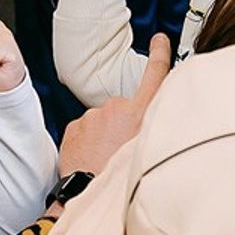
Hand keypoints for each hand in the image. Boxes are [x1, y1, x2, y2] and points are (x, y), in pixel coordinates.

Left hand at [57, 33, 172, 182]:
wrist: (90, 194)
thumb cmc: (122, 177)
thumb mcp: (152, 149)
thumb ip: (156, 129)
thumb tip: (156, 124)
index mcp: (141, 112)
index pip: (155, 76)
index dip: (159, 54)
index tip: (160, 39)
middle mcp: (117, 108)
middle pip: (124, 109)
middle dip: (123, 123)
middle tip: (122, 149)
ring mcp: (92, 116)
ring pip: (103, 121)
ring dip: (105, 135)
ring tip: (106, 159)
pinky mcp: (74, 126)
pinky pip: (85, 130)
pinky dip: (89, 141)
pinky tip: (92, 159)